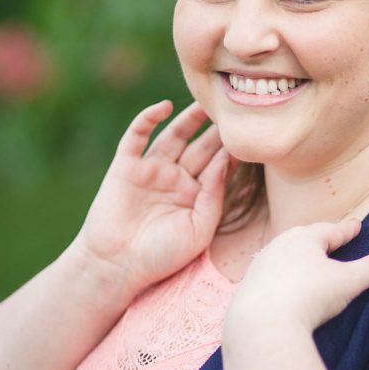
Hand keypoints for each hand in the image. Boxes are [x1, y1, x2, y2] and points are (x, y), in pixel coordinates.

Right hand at [73, 100, 229, 300]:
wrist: (117, 266)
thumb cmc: (161, 256)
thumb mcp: (199, 229)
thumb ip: (214, 196)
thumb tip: (227, 161)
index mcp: (196, 196)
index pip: (219, 166)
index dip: (234, 150)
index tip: (251, 134)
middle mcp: (176, 179)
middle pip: (201, 147)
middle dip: (216, 130)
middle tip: (234, 109)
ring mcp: (151, 170)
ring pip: (174, 135)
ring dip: (189, 118)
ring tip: (206, 102)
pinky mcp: (126, 165)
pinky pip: (137, 135)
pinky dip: (148, 118)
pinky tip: (164, 107)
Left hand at [223, 218, 368, 337]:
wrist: (262, 324)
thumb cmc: (309, 297)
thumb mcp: (348, 282)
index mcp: (305, 239)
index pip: (332, 230)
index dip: (347, 230)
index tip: (356, 226)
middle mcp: (279, 246)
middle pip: (304, 237)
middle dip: (319, 237)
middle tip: (331, 236)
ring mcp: (261, 265)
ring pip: (282, 253)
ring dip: (296, 254)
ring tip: (305, 257)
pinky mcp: (248, 286)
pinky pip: (269, 274)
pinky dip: (279, 274)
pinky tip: (281, 281)